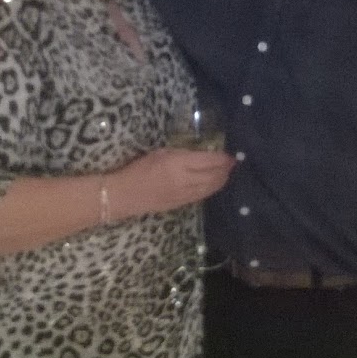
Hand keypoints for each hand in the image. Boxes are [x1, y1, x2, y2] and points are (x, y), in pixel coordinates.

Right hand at [106, 148, 235, 218]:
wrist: (125, 195)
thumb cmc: (139, 168)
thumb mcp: (160, 153)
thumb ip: (181, 153)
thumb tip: (200, 153)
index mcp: (179, 163)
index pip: (209, 161)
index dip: (223, 159)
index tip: (230, 156)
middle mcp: (185, 180)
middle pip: (214, 176)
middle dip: (226, 171)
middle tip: (231, 164)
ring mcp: (185, 194)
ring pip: (210, 188)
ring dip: (221, 181)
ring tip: (225, 174)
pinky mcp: (182, 204)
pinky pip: (202, 196)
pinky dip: (211, 189)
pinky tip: (212, 184)